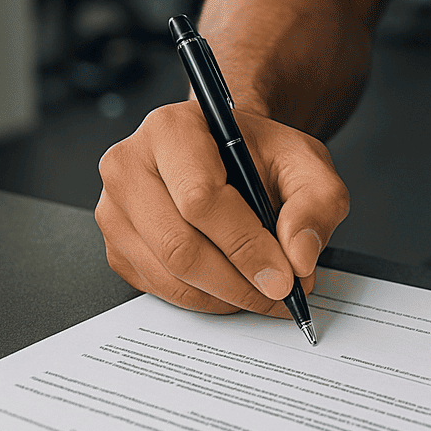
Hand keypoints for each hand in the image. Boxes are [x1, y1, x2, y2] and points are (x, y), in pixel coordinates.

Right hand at [95, 102, 350, 315]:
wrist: (227, 154)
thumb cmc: (257, 154)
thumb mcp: (305, 163)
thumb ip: (316, 203)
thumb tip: (300, 257)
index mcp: (171, 130)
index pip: (200, 199)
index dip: (245, 245)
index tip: (284, 277)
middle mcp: (129, 166)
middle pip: (180, 246)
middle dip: (239, 282)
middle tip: (280, 294)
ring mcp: (114, 209)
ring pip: (170, 276)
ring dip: (225, 297)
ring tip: (263, 290)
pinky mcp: (115, 247)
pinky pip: (159, 289)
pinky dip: (204, 300)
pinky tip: (232, 285)